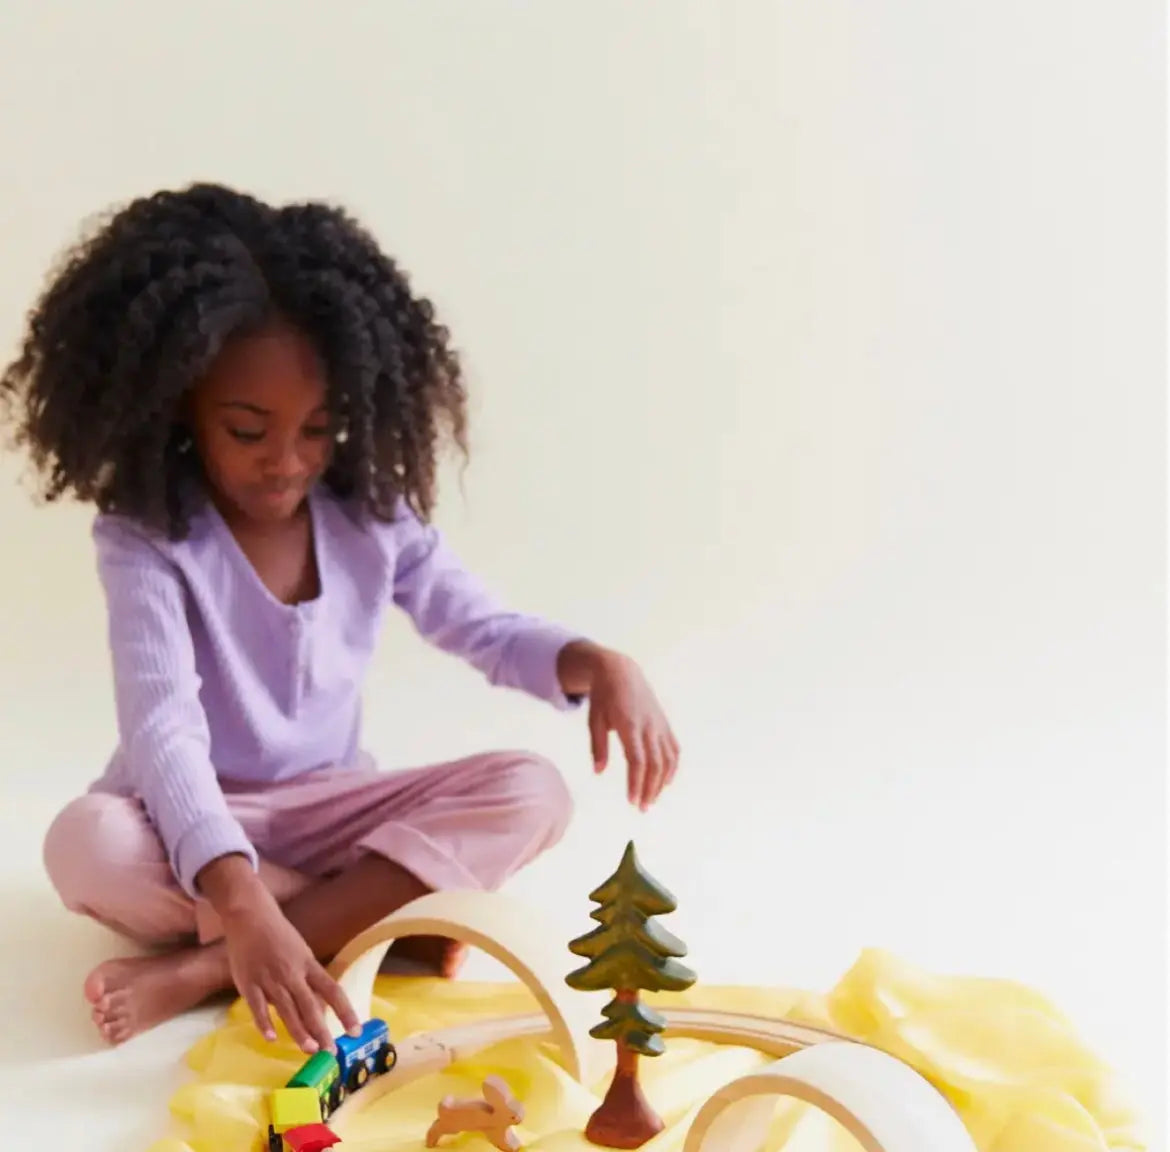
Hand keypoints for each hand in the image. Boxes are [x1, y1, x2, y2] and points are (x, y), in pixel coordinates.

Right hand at [198, 856, 360, 1052]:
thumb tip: (315, 1005)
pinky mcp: (249, 984)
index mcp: (308, 965)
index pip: (333, 991)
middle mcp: (293, 974)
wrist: (251, 916)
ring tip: (309, 1050)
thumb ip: (306, 978)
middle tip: (331, 1053)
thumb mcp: (301, 952)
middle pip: (311, 1006)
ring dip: (298, 1031)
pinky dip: (264, 1023)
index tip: (356, 1031)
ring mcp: (270, 980)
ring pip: (287, 1010)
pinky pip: (257, 1007)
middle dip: (322, 1031)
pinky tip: (271, 1038)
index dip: (345, 1011)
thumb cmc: (278, 935)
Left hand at [559, 641, 679, 808]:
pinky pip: (673, 749)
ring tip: (650, 799)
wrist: (621, 672)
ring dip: (661, 782)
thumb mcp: (594, 720)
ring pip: (667, 759)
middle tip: (641, 808)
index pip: (637, 760)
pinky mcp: (664, 723)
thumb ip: (598, 746)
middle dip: (650, 789)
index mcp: (629, 725)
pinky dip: (672, 767)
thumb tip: (599, 771)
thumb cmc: (603, 697)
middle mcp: (648, 726)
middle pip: (655, 764)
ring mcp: (659, 724)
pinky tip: (665, 781)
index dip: (636, 782)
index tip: (632, 801)